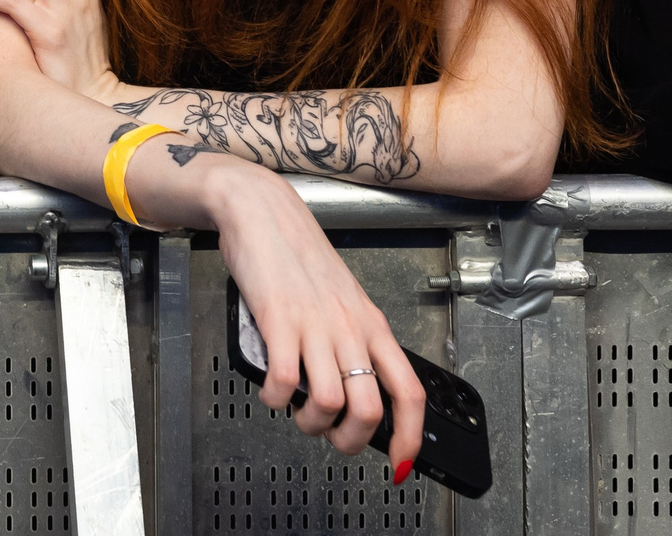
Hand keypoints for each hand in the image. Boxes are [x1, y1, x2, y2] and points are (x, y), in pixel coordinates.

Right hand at [203, 161, 426, 467]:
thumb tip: (350, 384)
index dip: (408, 436)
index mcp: (370, 325)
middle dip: (350, 441)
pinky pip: (283, 379)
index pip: (408, 391)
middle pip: (369, 408)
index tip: (398, 461)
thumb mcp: (341, 298)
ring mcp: (314, 324)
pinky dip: (275, 398)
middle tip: (332, 438)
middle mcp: (349, 328)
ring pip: (329, 401)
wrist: (263, 210)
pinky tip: (270, 390)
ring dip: (311, 423)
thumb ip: (349, 338)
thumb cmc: (297, 254)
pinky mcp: (278, 319)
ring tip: (297, 413)